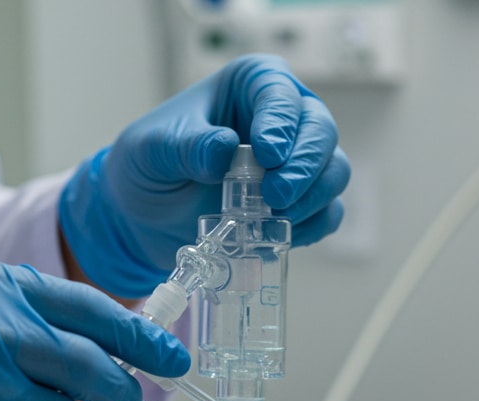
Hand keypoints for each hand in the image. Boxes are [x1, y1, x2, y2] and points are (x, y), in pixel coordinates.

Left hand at [59, 54, 351, 296]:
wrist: (145, 214)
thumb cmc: (150, 166)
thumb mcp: (152, 150)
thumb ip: (186, 146)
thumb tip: (223, 149)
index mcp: (251, 86)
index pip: (280, 95)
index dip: (280, 124)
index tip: (266, 155)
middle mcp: (285, 118)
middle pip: (320, 132)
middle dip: (304, 167)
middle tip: (275, 196)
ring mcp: (297, 162)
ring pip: (333, 172)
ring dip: (312, 198)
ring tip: (273, 219)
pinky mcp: (301, 203)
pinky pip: (327, 213)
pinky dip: (311, 227)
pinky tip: (280, 236)